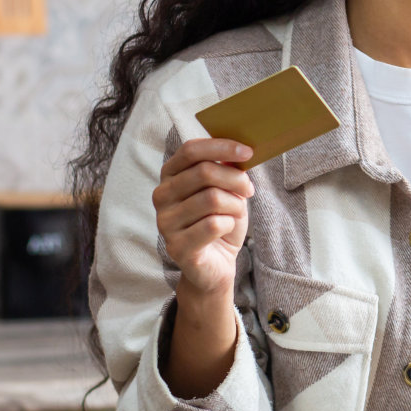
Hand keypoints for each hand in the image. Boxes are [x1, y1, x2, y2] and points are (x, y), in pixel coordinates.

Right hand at [152, 138, 253, 298]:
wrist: (217, 263)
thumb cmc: (221, 220)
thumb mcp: (226, 189)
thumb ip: (227, 168)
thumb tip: (239, 150)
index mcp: (170, 176)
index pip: (191, 150)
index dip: (221, 147)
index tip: (248, 152)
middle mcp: (161, 196)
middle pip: (204, 172)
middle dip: (236, 179)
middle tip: (249, 190)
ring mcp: (164, 222)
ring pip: (212, 198)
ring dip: (234, 205)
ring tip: (235, 213)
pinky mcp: (176, 246)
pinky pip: (213, 225)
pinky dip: (229, 224)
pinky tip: (225, 230)